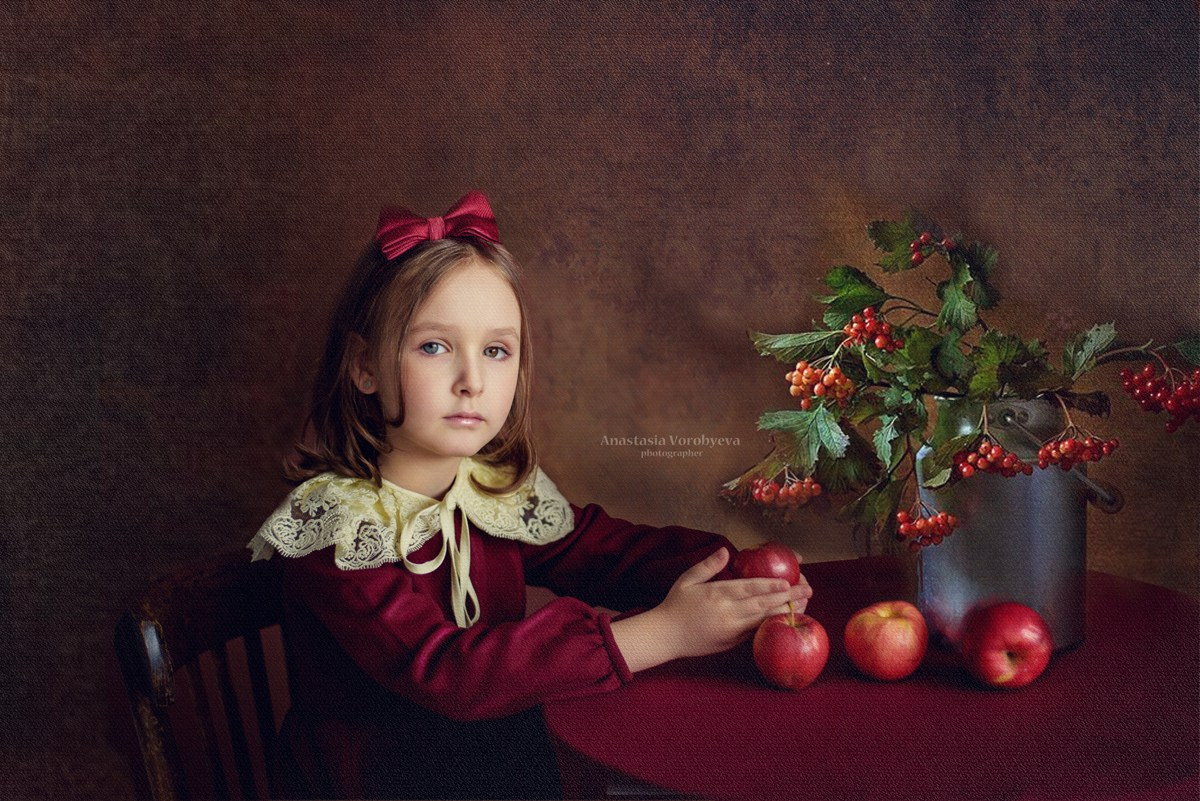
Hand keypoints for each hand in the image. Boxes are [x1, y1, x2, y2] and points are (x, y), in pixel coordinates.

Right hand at [611, 548, 810, 671]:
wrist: (665, 636)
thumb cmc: (675, 605)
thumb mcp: (687, 580)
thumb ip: (708, 566)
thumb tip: (726, 552)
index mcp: (717, 594)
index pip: (750, 588)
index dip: (771, 586)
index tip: (788, 582)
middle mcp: (727, 613)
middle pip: (763, 605)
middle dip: (788, 598)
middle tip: (807, 591)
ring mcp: (731, 630)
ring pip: (764, 620)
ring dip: (785, 612)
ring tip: (804, 605)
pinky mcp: (732, 643)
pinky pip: (757, 632)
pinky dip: (773, 625)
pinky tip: (786, 620)